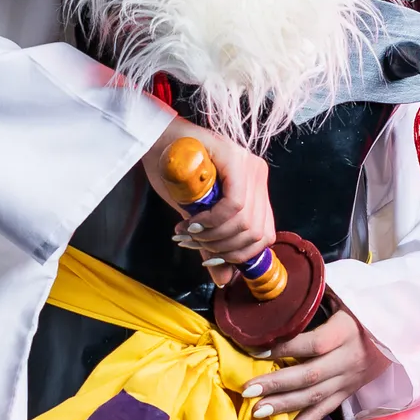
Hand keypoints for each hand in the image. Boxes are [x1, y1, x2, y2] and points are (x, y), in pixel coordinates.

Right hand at [141, 123, 274, 284]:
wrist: (154, 140)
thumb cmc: (173, 173)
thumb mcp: (197, 216)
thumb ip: (214, 244)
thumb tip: (224, 279)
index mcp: (255, 188)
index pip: (264, 234)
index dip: (239, 255)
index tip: (210, 258)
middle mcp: (258, 175)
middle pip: (257, 232)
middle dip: (223, 248)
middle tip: (194, 245)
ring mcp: (249, 165)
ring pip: (246, 222)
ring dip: (214, 236)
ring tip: (189, 233)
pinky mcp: (235, 159)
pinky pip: (234, 204)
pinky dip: (213, 221)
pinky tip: (193, 222)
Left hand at [240, 304, 376, 419]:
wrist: (400, 331)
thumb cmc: (361, 310)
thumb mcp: (345, 297)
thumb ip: (316, 296)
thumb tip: (281, 291)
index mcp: (347, 332)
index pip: (313, 344)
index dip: (285, 348)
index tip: (256, 351)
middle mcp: (348, 360)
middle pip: (310, 376)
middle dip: (276, 385)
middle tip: (247, 390)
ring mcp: (349, 380)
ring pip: (315, 397)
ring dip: (285, 406)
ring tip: (257, 412)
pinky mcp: (348, 393)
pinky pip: (325, 411)